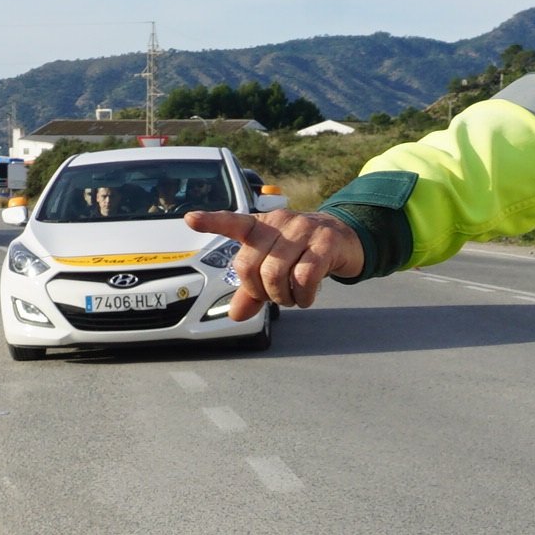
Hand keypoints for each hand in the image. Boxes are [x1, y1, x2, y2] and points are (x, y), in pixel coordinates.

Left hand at [184, 209, 361, 320]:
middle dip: (261, 293)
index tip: (190, 219)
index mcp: (261, 226)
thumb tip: (235, 314)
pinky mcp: (325, 242)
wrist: (344, 238)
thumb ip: (252, 291)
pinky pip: (305, 277)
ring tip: (292, 298)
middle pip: (253, 267)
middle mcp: (280, 222)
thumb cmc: (301, 254)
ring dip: (283, 297)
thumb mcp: (275, 268)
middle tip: (275, 297)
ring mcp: (304, 229)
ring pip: (277, 273)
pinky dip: (303, 296)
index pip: (234, 222)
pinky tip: (306, 297)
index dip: (212, 221)